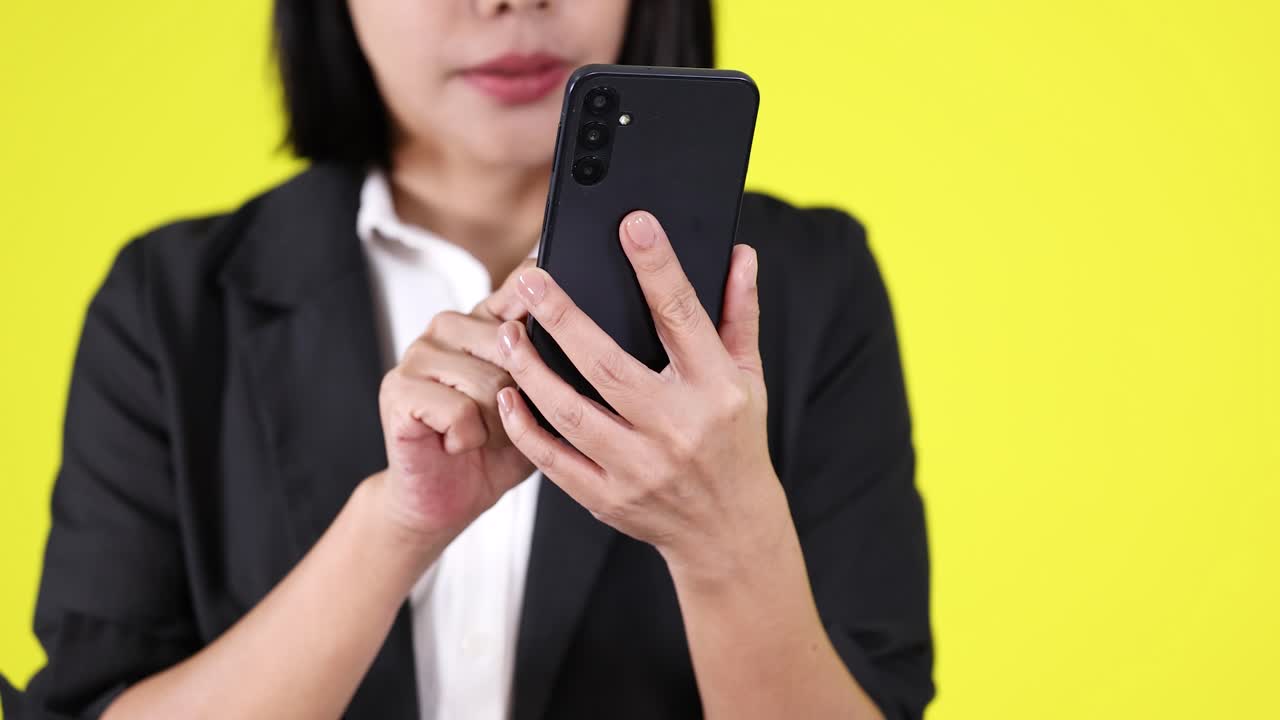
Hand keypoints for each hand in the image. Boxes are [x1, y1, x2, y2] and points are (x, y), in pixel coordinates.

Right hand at [377, 259, 537, 546]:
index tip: (561, 320)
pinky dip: (468, 439)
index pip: (521, 286)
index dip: (546, 304)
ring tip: (482, 436)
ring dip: (497, 426)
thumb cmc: (494, 451)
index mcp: (484, 320)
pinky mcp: (398, 389)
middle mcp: (448, 327)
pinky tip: (456, 443)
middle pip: (512, 346)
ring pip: (490, 383)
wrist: (445, 500)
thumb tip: (585, 337)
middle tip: (505, 421)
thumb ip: (555, 366)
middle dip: (522, 399)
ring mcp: (418, 355)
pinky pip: (459, 410)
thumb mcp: (538, 405)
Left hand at [493, 211, 790, 581]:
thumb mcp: (748, 379)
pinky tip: (508, 397)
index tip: (632, 225)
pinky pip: (556, 461)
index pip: (682, 316)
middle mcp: (678, 428)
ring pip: (572, 413)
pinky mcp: (610, 498)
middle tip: (531, 282)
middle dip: (565, 318)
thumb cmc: (736, 441)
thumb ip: (738, 315)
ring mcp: (641, 468)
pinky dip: (526, 429)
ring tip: (507, 334)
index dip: (657, 266)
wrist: (730, 531)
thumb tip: (739, 253)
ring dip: (532, 371)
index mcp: (716, 389)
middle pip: (608, 364)